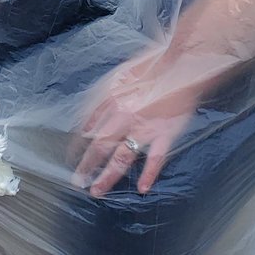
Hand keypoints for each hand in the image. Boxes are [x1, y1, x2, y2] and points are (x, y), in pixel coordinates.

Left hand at [72, 49, 199, 196]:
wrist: (181, 63)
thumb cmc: (153, 63)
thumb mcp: (121, 73)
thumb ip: (106, 94)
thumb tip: (91, 116)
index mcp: (113, 99)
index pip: (90, 125)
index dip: (80, 142)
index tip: (73, 154)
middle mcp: (124, 116)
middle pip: (100, 145)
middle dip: (87, 165)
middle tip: (77, 181)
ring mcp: (145, 127)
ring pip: (122, 157)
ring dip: (108, 176)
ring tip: (97, 191)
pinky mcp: (165, 133)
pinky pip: (155, 158)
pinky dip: (149, 174)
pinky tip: (142, 188)